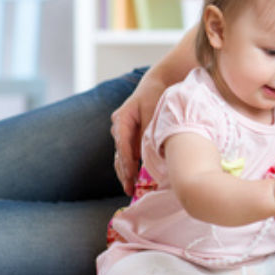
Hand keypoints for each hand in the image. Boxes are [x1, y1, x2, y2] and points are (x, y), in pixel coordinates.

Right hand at [110, 73, 166, 195]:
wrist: (156, 84)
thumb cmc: (156, 95)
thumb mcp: (153, 112)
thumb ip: (148, 132)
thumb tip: (146, 155)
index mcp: (122, 119)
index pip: (122, 144)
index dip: (127, 162)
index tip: (132, 176)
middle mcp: (118, 127)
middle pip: (119, 154)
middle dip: (124, 173)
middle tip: (130, 190)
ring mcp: (122, 132)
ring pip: (121, 156)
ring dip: (125, 173)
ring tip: (130, 189)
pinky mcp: (129, 136)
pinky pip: (127, 154)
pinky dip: (131, 166)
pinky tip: (135, 180)